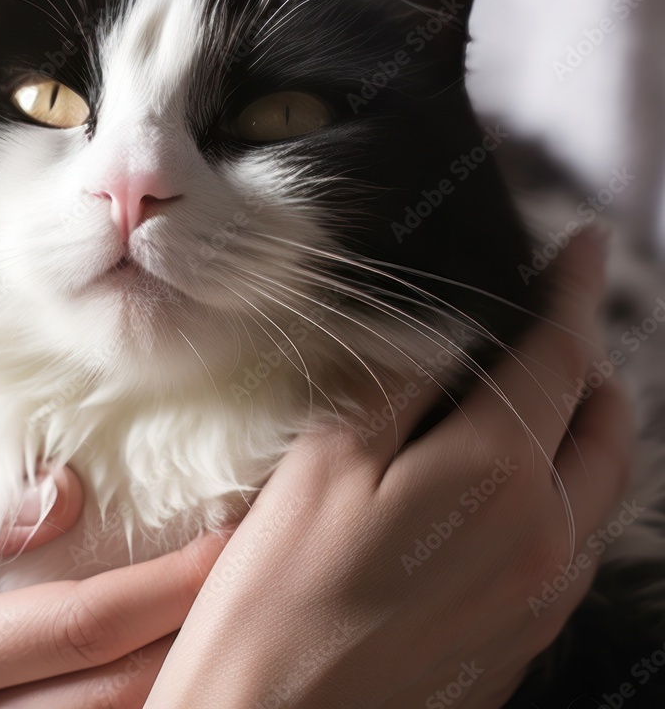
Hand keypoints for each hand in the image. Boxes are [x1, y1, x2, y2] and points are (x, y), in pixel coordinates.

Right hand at [0, 456, 225, 706]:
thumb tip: (61, 502)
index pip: (75, 629)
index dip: (162, 588)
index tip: (229, 541)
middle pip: (104, 695)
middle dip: (188, 637)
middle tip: (256, 576)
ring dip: (170, 670)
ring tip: (230, 611)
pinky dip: (130, 682)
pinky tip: (171, 636)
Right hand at [147, 228, 632, 707]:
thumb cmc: (280, 599)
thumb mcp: (324, 463)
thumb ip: (395, 385)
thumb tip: (441, 337)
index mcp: (497, 478)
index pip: (558, 358)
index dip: (573, 292)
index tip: (582, 246)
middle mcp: (544, 538)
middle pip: (605, 426)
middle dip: (594, 362)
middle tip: (562, 322)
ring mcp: (542, 597)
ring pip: (601, 487)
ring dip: (589, 426)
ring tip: (550, 394)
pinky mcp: (523, 639)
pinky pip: (575, 541)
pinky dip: (568, 487)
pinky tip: (519, 484)